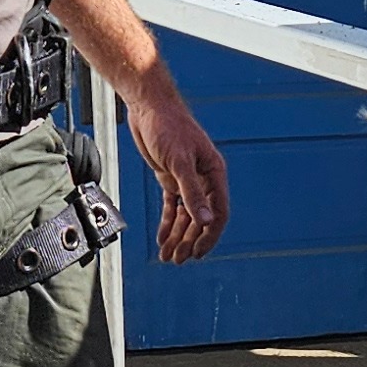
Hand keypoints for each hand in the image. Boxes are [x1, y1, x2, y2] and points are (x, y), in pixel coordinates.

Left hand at [123, 71, 230, 262]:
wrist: (148, 106)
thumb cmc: (167, 126)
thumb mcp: (179, 161)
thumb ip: (192, 192)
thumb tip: (206, 221)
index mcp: (214, 173)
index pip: (218, 212)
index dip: (209, 235)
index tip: (198, 254)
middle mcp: (203, 179)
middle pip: (200, 218)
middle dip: (190, 240)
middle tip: (178, 259)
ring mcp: (186, 179)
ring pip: (185, 215)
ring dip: (178, 236)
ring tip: (169, 255)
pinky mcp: (170, 177)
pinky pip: (172, 206)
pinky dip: (168, 223)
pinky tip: (163, 237)